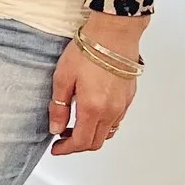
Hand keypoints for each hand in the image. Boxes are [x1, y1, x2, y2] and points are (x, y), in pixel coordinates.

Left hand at [48, 12, 145, 154]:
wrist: (114, 34)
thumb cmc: (88, 51)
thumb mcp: (63, 77)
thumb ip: (59, 106)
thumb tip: (56, 128)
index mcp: (93, 108)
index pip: (81, 141)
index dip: (67, 149)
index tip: (56, 148)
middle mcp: (111, 111)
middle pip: (96, 142)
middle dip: (77, 145)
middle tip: (62, 138)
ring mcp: (123, 105)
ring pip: (107, 133)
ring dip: (91, 135)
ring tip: (74, 126)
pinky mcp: (129, 97)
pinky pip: (116, 120)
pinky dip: (102, 125)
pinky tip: (91, 113)